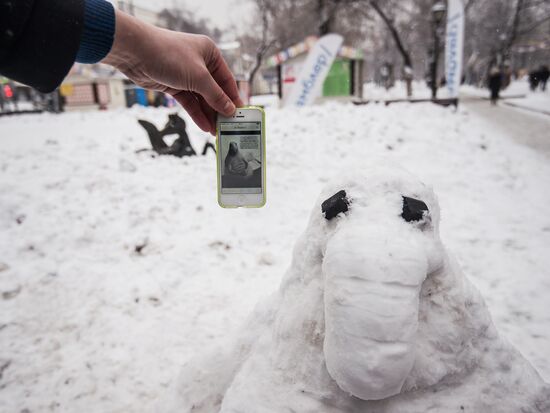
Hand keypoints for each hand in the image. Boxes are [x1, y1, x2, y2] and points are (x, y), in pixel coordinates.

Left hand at [102, 10, 243, 134]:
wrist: (135, 52)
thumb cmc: (169, 55)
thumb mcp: (198, 77)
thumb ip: (216, 96)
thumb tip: (230, 110)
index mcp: (210, 53)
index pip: (227, 80)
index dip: (234, 98)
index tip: (240, 115)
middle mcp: (199, 63)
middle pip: (214, 91)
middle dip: (220, 110)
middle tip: (228, 127)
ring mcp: (185, 75)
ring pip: (201, 99)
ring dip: (209, 115)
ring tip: (217, 132)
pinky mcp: (173, 85)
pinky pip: (189, 102)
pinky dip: (196, 114)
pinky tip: (204, 126)